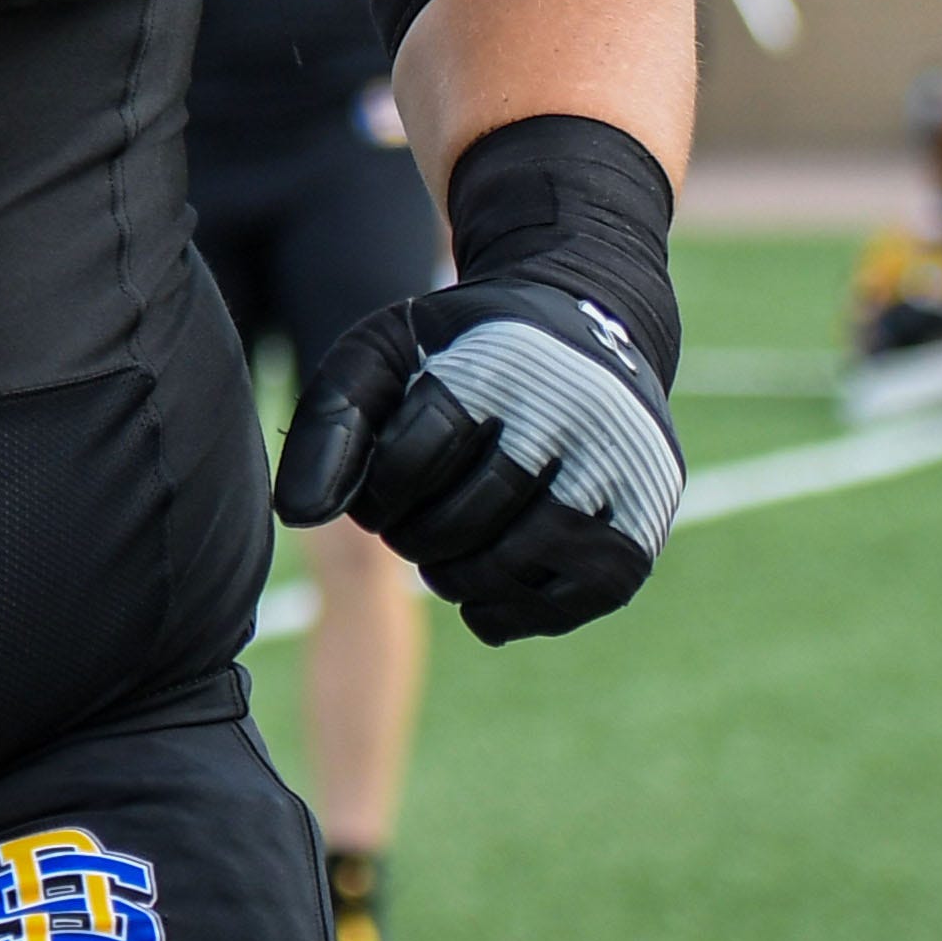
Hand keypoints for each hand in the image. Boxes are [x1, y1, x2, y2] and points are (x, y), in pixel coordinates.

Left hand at [276, 277, 681, 643]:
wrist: (592, 328)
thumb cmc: (464, 354)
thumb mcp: (384, 355)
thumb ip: (331, 422)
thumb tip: (297, 516)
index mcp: (503, 366)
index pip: (408, 461)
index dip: (375, 491)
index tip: (380, 486)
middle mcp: (576, 416)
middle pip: (461, 520)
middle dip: (413, 536)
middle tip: (409, 525)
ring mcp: (621, 475)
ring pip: (512, 568)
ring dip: (454, 578)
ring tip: (442, 555)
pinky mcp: (643, 525)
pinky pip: (568, 602)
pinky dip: (510, 612)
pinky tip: (486, 587)